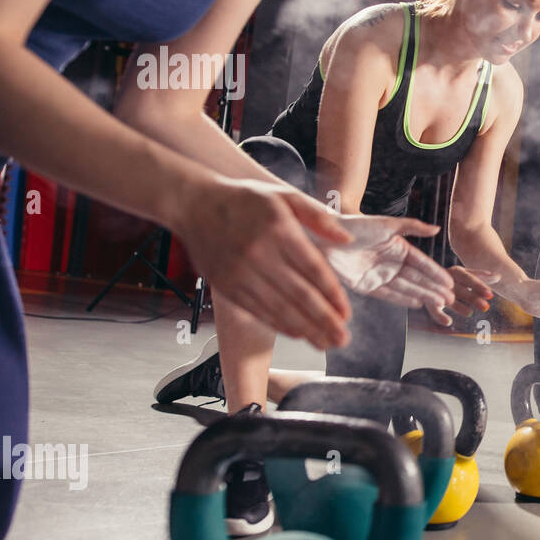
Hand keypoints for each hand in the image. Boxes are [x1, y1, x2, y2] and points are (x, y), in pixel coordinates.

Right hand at [174, 177, 352, 350]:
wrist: (193, 204)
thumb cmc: (244, 200)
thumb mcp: (285, 196)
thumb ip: (318, 216)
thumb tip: (346, 240)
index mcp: (278, 230)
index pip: (312, 268)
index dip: (331, 294)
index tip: (346, 313)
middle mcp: (259, 253)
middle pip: (298, 294)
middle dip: (323, 320)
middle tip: (343, 339)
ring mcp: (240, 272)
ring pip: (278, 308)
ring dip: (305, 330)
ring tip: (325, 343)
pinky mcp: (226, 285)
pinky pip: (258, 310)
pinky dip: (279, 325)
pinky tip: (298, 334)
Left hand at [309, 213, 455, 312]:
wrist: (323, 238)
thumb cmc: (354, 227)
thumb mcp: (386, 224)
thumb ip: (413, 227)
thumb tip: (437, 230)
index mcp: (396, 246)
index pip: (421, 263)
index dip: (436, 273)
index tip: (450, 283)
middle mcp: (389, 262)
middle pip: (416, 278)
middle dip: (433, 288)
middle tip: (451, 299)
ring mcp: (378, 275)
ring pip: (406, 288)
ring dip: (423, 295)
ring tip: (440, 304)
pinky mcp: (365, 286)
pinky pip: (388, 295)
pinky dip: (403, 299)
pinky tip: (417, 303)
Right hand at [428, 266, 497, 324]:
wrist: (428, 277)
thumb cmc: (454, 279)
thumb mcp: (468, 276)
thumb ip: (482, 277)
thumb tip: (498, 276)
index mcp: (456, 272)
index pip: (469, 277)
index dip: (479, 286)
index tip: (491, 295)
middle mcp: (445, 280)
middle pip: (460, 289)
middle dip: (473, 298)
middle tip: (486, 307)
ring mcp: (436, 291)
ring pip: (448, 299)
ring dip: (458, 306)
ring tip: (470, 313)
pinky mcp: (429, 302)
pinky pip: (433, 310)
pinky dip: (439, 316)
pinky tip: (448, 322)